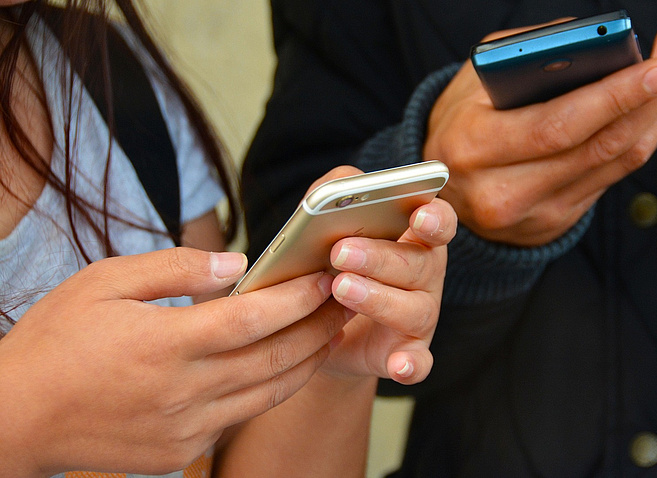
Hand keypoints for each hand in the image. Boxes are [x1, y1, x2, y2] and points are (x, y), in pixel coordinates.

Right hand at [0, 248, 349, 476]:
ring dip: (306, 362)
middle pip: (275, 358)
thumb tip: (236, 264)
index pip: (254, 318)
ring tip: (329, 333)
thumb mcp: (103, 282)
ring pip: (268, 393)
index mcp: (165, 344)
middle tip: (345, 302)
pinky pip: (239, 416)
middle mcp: (183, 391)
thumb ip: (174, 268)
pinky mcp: (181, 451)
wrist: (16, 418)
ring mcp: (186, 427)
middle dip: (319, 328)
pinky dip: (268, 389)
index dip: (298, 298)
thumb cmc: (55, 342)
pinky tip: (281, 366)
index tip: (325, 278)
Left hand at [326, 196, 455, 384]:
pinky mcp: (407, 354)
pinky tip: (398, 365)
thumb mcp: (328, 225)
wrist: (318, 327)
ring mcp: (420, 317)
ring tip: (341, 288)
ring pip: (414, 309)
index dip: (434, 218)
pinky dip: (411, 365)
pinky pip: (418, 362)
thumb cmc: (330, 264)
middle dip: (381, 257)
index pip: (439, 222)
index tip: (418, 215)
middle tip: (341, 252)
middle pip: (420, 264)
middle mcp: (426, 277)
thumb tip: (344, 183)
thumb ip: (336, 194)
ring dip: (379, 299)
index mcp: (415, 239)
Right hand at [425, 24, 656, 245]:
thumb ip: (529, 56)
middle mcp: (503, 191)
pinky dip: (641, 136)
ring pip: (616, 161)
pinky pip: (613, 176)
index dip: (614, 97)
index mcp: (474, 147)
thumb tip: (599, 44)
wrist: (439, 190)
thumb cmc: (461, 120)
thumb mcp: (474, 80)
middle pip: (599, 145)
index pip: (558, 125)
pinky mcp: (555, 223)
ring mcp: (533, 214)